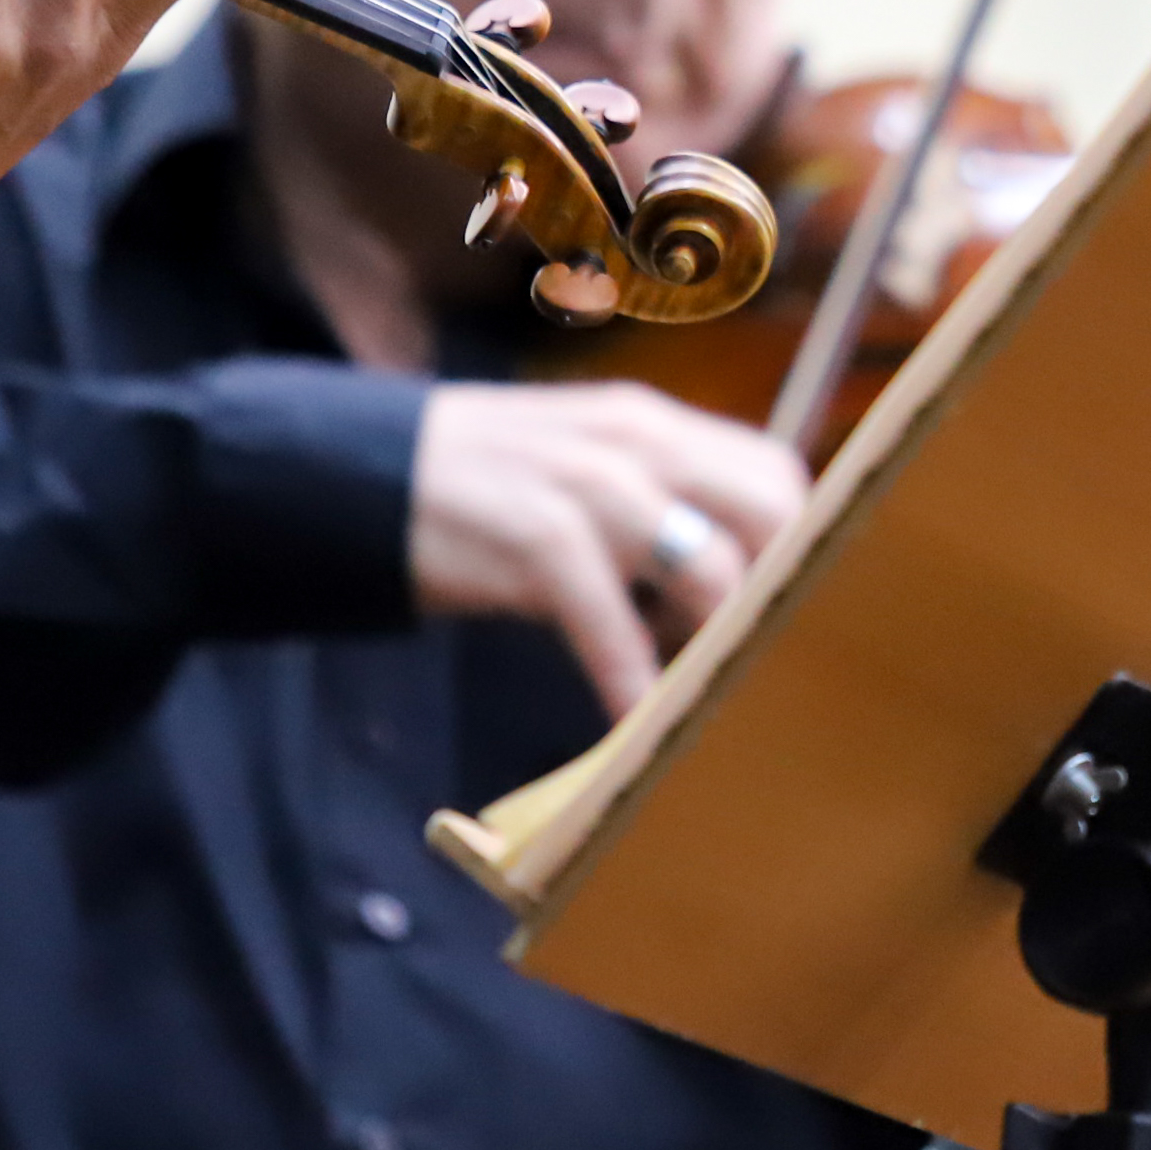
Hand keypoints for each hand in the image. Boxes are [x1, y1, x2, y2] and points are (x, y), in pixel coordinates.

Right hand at [408, 381, 808, 717]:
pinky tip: (634, 724)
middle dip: (781, 591)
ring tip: (709, 698)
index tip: (791, 612)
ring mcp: (586, 486)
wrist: (352, 473)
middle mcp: (634, 441)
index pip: (776, 472)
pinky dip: (630, 679)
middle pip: (768, 510)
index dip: (797, 547)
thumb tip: (732, 589)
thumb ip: (654, 507)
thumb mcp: (581, 473)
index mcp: (651, 425)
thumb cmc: (483, 492)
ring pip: (707, 565)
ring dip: (720, 644)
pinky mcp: (535, 539)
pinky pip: (610, 620)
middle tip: (762, 659)